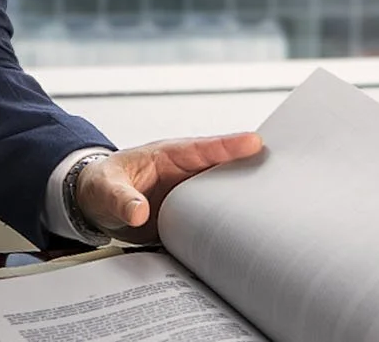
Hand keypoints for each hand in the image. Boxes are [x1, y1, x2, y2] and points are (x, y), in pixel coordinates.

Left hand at [75, 133, 264, 244]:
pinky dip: (230, 226)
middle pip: (224, 170)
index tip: (255, 142)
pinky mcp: (188, 218)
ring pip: (223, 195)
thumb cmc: (100, 185)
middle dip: (251, 170)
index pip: (203, 148)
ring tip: (279, 206)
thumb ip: (120, 198)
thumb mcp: (105, 190)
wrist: (94, 205)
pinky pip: (213, 220)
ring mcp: (189, 196)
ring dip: (244, 200)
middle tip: (284, 173)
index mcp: (168, 156)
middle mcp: (185, 174)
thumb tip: (139, 212)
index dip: (229, 145)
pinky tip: (251, 237)